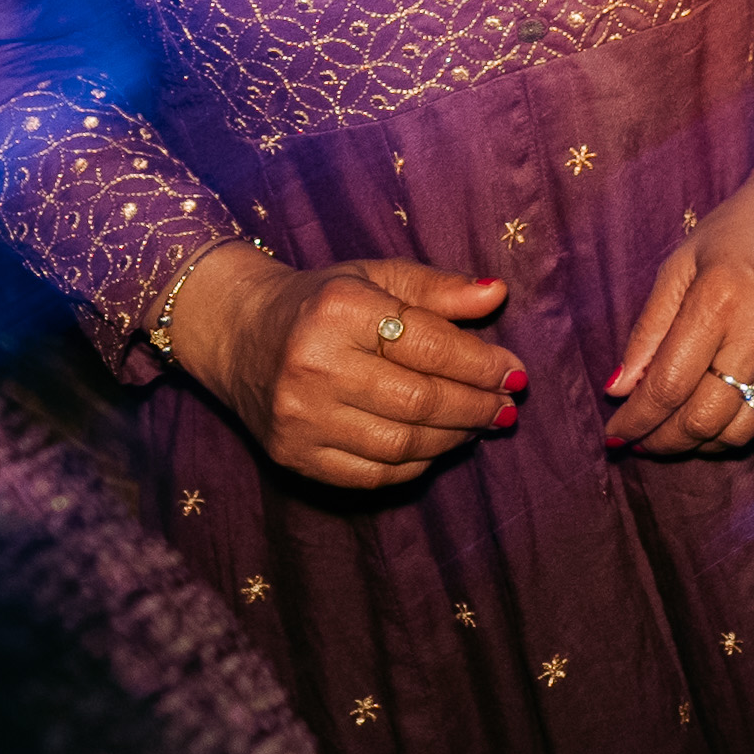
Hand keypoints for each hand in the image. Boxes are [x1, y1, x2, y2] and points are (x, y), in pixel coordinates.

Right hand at [175, 248, 523, 491]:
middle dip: (475, 406)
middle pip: (419, 401)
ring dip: (452, 439)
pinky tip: (435, 445)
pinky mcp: (291, 456)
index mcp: (340, 310)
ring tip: (477, 424)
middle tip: (505, 404)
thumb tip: (499, 294)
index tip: (515, 372)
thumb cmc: (322, 301)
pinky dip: (414, 465)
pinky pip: (371, 476)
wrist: (238, 333)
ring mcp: (300, 418)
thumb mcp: (377, 277)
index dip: (482, 364)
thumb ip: (438, 289)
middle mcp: (314, 365)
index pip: (429, 345)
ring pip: (399, 445)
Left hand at [605, 149, 753, 454]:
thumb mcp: (680, 264)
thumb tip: (618, 389)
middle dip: (661, 441)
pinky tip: (719, 420)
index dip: (636, 419)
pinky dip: (740, 435)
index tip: (614, 433)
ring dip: (698, 445)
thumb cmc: (739, 228)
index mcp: (717, 304)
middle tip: (639, 438)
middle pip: (702, 420)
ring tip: (675, 434)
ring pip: (738, 433)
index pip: (667, 386)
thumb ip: (648, 330)